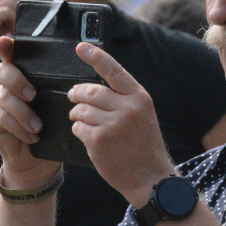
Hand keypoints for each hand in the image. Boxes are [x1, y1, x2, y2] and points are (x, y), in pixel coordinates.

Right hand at [0, 36, 61, 187]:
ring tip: (37, 126)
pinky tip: (31, 136)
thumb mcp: (58, 106)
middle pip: (3, 71)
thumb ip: (58, 89)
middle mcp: (9, 85)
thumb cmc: (51, 127)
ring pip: (3, 97)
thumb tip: (78, 78)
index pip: (12, 55)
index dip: (6, 46)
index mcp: (25, 76)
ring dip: (22, 112)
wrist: (38, 158)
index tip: (5, 40)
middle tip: (33, 95)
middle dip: (17, 81)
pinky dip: (18, 127)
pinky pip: (1, 117)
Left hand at [68, 42, 174, 206]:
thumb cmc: (144, 145)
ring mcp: (113, 124)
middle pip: (90, 91)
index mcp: (139, 97)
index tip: (80, 47)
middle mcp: (127, 108)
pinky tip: (89, 139)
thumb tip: (94, 86)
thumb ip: (123, 98)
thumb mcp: (142, 115)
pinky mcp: (99, 140)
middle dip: (77, 94)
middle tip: (73, 98)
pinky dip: (79, 132)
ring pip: (81, 110)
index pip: (113, 70)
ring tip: (84, 124)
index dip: (95, 56)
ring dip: (77, 116)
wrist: (151, 178)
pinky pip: (78, 128)